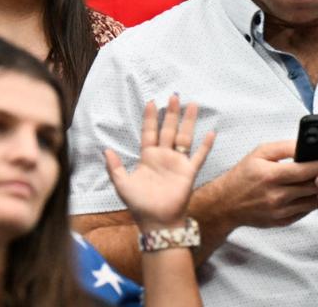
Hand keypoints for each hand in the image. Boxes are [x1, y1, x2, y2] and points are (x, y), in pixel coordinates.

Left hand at [105, 95, 215, 231]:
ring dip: (188, 122)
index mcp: (147, 157)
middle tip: (174, 95)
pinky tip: (211, 132)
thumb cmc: (138, 204)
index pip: (149, 132)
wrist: (156, 221)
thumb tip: (106, 149)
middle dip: (170, 113)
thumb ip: (114, 167)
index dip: (150, 117)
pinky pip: (199, 156)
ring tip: (192, 105)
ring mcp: (177, 163)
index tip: (151, 101)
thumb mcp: (121, 184)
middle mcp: (163, 156)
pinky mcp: (189, 173)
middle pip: (167, 129)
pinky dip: (205, 145)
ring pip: (184, 137)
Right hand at [201, 140, 317, 230]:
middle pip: (313, 186)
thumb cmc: (243, 174)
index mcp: (270, 175)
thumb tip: (305, 146)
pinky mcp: (283, 221)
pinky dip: (314, 202)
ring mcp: (281, 211)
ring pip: (313, 201)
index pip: (305, 170)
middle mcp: (276, 195)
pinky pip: (306, 211)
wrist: (226, 203)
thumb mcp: (258, 153)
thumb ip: (283, 148)